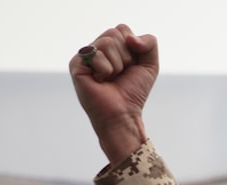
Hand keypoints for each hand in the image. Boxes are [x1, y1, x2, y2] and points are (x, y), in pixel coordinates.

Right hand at [69, 24, 158, 164]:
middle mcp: (95, 48)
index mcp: (110, 46)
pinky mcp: (76, 64)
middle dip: (125, 57)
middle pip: (114, 33)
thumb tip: (130, 37)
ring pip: (107, 42)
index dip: (133, 48)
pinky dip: (106, 70)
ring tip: (110, 78)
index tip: (130, 66)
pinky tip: (100, 81)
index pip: (122, 29)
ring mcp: (84, 55)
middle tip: (120, 74)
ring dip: (117, 65)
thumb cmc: (133, 91)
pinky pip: (97, 55)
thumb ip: (149, 42)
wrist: (123, 114)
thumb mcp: (150, 65)